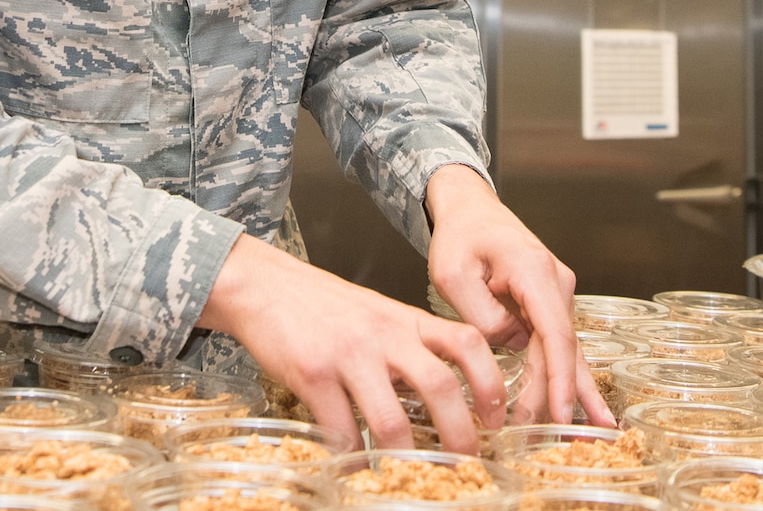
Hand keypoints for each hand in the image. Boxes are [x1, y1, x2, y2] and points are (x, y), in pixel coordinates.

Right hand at [199, 232, 506, 452]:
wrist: (265, 286)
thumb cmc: (324, 306)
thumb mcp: (379, 315)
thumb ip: (410, 346)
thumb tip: (442, 394)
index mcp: (407, 320)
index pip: (468, 343)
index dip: (491, 383)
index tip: (497, 419)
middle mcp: (385, 335)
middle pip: (440, 386)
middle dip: (460, 435)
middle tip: (465, 464)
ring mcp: (350, 354)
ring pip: (392, 418)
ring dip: (406, 458)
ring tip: (409, 477)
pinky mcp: (313, 373)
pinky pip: (340, 428)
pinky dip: (351, 455)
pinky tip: (354, 465)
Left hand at [423, 164, 611, 426]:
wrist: (469, 209)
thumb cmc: (459, 236)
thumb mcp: (453, 274)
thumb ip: (481, 314)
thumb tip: (510, 345)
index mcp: (535, 271)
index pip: (555, 334)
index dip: (558, 378)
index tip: (559, 412)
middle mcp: (556, 283)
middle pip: (562, 349)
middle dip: (558, 395)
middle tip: (550, 438)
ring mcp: (556, 294)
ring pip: (564, 350)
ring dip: (566, 390)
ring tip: (587, 433)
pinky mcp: (549, 304)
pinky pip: (557, 344)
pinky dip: (564, 376)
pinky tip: (581, 406)